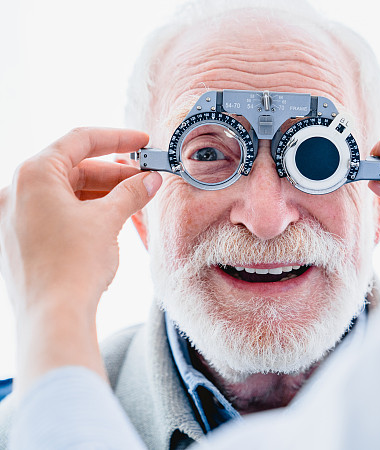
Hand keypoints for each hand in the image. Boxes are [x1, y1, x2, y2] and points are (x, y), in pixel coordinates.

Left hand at [0, 127, 161, 390]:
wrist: (53, 315)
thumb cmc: (73, 265)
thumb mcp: (108, 220)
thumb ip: (131, 193)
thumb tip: (151, 180)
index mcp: (33, 174)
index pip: (79, 141)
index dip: (117, 139)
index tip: (143, 143)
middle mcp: (16, 190)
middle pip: (72, 167)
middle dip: (113, 172)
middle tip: (147, 178)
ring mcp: (14, 216)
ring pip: (65, 192)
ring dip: (102, 193)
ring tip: (135, 200)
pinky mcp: (19, 239)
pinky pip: (56, 212)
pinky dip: (85, 211)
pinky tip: (112, 219)